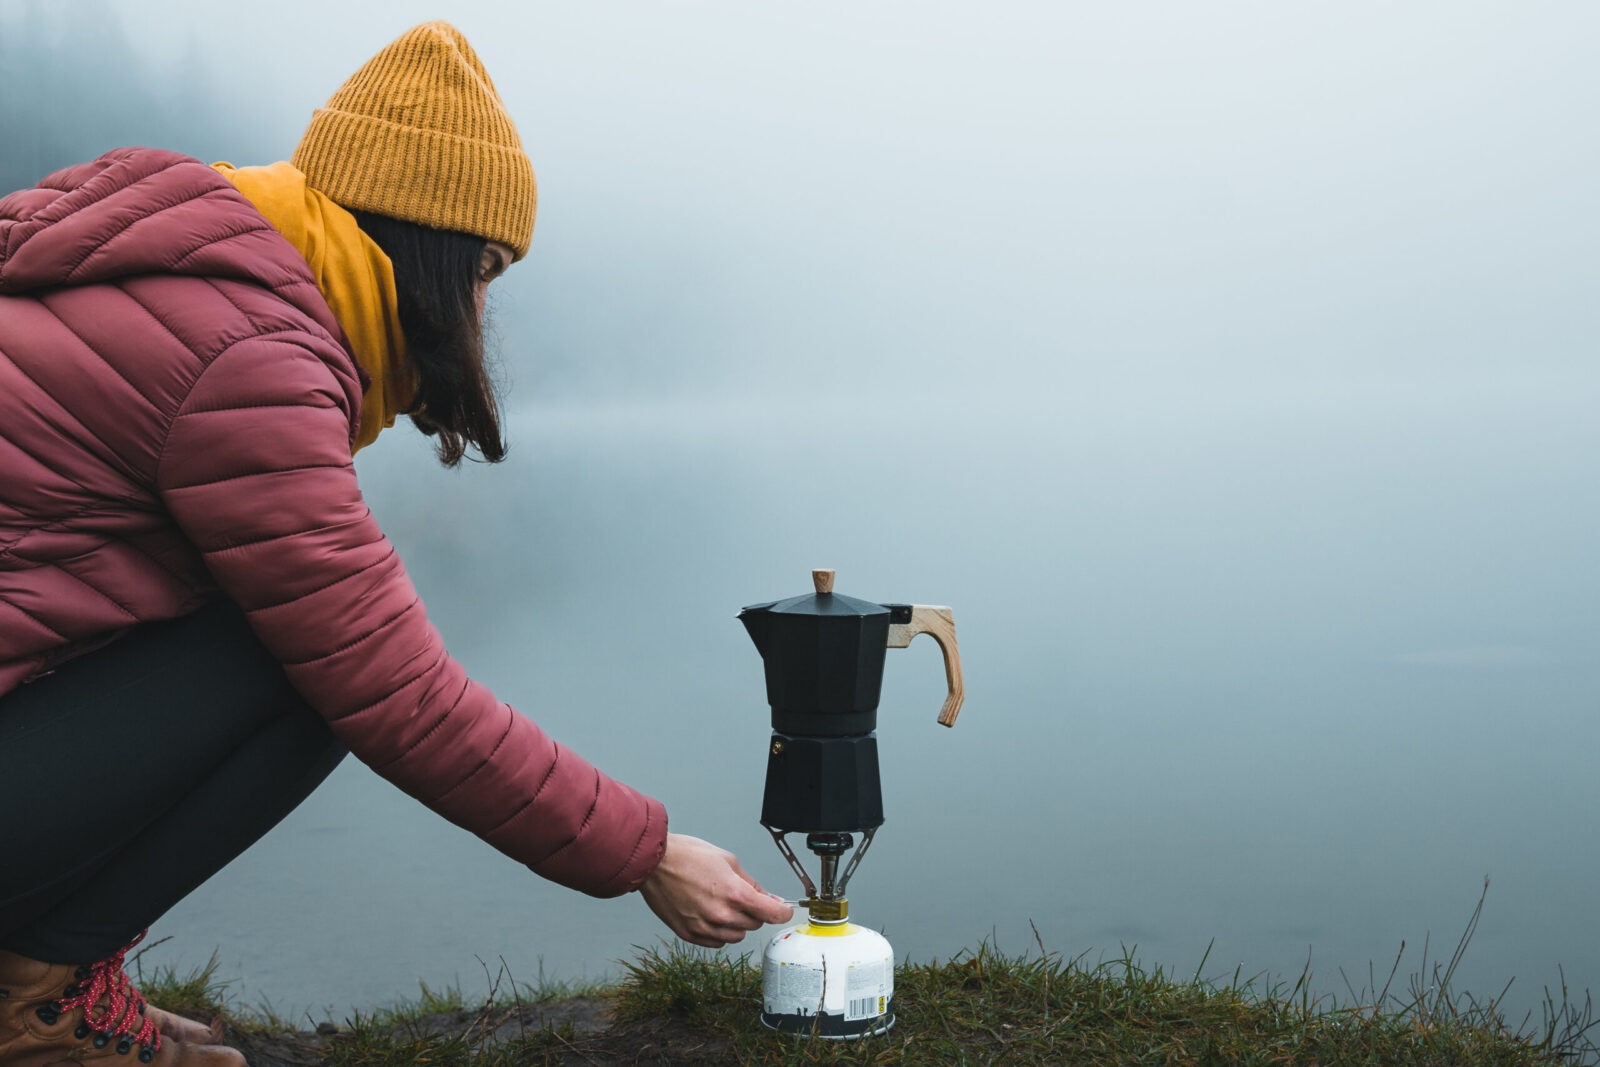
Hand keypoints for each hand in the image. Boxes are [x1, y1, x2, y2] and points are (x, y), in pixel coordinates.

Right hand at [638, 833, 793, 947]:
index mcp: (734, 893)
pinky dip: (719, 932)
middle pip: (755, 924)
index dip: (783, 911)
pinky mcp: (689, 935)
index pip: (772, 914)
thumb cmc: (687, 856)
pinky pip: (717, 942)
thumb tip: (767, 898)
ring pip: (737, 935)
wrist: (653, 863)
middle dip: (754, 911)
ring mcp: (704, 927)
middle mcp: (721, 915)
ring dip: (737, 923)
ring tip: (722, 903)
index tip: (784, 910)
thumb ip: (751, 883)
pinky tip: (710, 914)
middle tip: (742, 896)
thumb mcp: (728, 860)